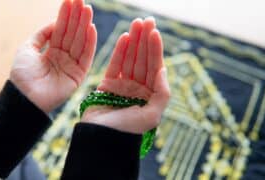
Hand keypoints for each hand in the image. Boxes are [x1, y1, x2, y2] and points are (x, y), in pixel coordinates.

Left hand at [10, 0, 96, 112]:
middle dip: (77, 17)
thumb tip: (55, 22)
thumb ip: (42, 34)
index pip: (61, 30)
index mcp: (52, 51)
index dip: (66, 16)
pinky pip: (86, 57)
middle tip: (82, 1)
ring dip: (84, 26)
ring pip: (80, 43)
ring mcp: (72, 66)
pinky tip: (92, 29)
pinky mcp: (78, 75)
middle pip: (72, 34)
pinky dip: (90, 43)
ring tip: (87, 10)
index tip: (72, 1)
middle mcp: (63, 57)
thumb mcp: (28, 48)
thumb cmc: (22, 74)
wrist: (23, 96)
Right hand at [82, 18, 169, 133]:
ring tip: (136, 24)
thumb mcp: (152, 115)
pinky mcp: (107, 85)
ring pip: (130, 60)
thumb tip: (163, 69)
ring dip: (133, 42)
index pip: (155, 68)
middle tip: (146, 21)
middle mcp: (138, 90)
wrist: (101, 140)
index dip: (155, 49)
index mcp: (150, 96)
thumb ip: (162, 93)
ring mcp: (123, 86)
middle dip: (145, 41)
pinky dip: (119, 52)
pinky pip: (115, 65)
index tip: (154, 32)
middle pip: (143, 60)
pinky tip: (124, 38)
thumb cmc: (127, 131)